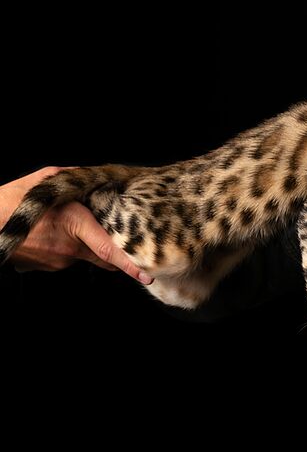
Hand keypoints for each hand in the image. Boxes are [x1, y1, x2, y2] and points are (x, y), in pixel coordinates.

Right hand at [0, 167, 152, 283]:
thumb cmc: (14, 198)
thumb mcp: (49, 179)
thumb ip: (79, 178)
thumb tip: (102, 177)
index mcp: (75, 224)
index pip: (109, 249)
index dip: (130, 264)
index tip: (147, 275)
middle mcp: (69, 248)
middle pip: (103, 256)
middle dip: (112, 250)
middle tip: (113, 237)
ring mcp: (56, 261)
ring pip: (83, 255)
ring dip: (82, 244)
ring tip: (63, 225)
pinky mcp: (45, 267)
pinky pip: (65, 258)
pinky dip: (64, 248)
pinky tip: (50, 234)